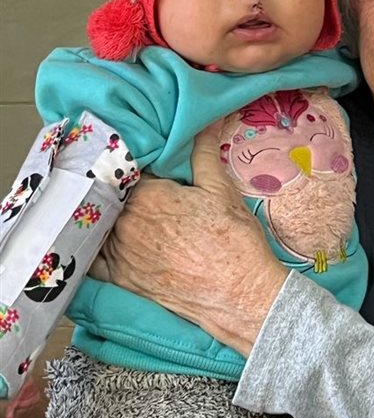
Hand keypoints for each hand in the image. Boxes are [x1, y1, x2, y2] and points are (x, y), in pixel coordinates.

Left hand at [101, 126, 285, 354]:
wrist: (239, 294)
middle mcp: (125, 222)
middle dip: (123, 188)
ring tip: (126, 212)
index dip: (138, 163)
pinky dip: (93, 247)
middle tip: (140, 186)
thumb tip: (204, 123)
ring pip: (100, 223)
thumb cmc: (234, 241)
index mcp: (147, 195)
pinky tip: (101, 241)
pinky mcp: (120, 280)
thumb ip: (203, 153)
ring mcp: (118, 253)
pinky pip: (92, 260)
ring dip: (108, 214)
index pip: (130, 168)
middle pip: (113, 195)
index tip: (147, 162)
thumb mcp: (222, 190)